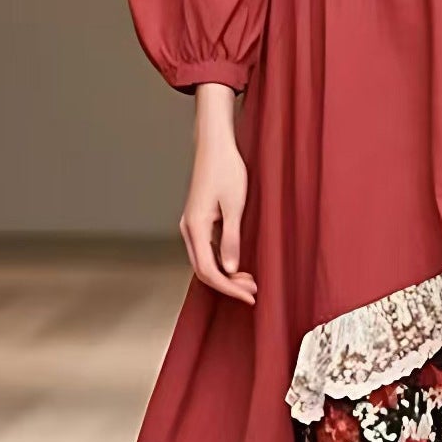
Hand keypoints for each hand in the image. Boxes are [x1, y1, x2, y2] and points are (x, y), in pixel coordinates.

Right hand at [179, 84, 256, 305]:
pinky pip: (207, 250)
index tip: (249, 295)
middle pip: (203, 270)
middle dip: (228, 285)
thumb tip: (231, 268)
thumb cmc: (226, 170)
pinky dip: (222, 261)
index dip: (229, 288)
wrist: (215, 146)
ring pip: (204, 261)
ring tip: (249, 281)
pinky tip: (238, 264)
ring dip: (226, 275)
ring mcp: (192, 225)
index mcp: (196, 227)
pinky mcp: (198, 220)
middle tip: (253, 291)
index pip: (209, 270)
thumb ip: (232, 238)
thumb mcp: (234, 206)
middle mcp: (189, 229)